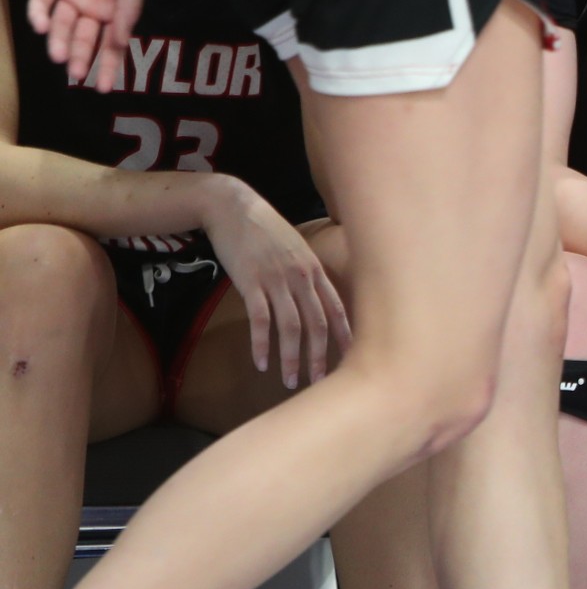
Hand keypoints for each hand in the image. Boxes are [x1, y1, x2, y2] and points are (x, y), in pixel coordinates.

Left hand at [28, 0, 151, 91]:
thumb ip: (128, 8)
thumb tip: (120, 41)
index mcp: (118, 6)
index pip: (112, 43)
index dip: (110, 66)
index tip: (106, 89)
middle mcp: (93, 3)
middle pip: (84, 37)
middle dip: (81, 57)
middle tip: (76, 75)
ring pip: (60, 23)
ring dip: (58, 40)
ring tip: (57, 56)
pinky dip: (38, 13)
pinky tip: (41, 25)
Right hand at [199, 178, 351, 389]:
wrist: (233, 207)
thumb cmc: (266, 230)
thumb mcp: (297, 248)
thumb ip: (309, 273)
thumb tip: (318, 300)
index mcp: (316, 269)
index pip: (338, 309)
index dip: (345, 337)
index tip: (353, 360)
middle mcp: (301, 276)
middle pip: (317, 323)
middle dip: (320, 356)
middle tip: (320, 382)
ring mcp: (276, 279)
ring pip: (290, 327)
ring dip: (290, 358)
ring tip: (290, 381)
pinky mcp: (250, 282)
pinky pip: (260, 320)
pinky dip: (261, 345)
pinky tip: (261, 364)